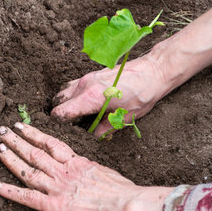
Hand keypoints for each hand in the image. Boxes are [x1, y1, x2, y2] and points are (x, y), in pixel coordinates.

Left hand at [0, 123, 170, 210]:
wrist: (125, 204)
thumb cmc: (121, 190)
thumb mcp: (104, 171)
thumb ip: (89, 168)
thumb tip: (85, 167)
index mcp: (76, 161)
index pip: (50, 143)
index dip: (33, 134)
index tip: (21, 125)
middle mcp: (63, 171)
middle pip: (35, 153)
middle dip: (17, 141)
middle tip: (1, 131)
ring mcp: (56, 187)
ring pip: (28, 170)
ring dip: (11, 159)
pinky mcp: (53, 206)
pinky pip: (27, 197)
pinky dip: (10, 191)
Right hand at [51, 53, 166, 136]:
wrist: (153, 71)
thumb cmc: (142, 94)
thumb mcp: (124, 118)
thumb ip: (104, 130)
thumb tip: (93, 139)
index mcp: (90, 96)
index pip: (60, 112)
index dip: (60, 124)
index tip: (67, 131)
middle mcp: (84, 84)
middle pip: (58, 102)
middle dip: (62, 114)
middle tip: (74, 125)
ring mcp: (87, 77)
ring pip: (64, 92)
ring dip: (67, 104)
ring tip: (81, 115)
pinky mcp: (92, 74)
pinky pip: (74, 85)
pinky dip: (74, 96)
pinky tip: (88, 104)